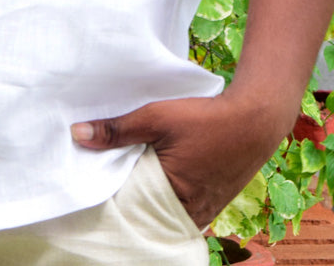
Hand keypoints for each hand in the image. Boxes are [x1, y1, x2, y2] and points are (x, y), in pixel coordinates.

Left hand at [71, 87, 292, 230]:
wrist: (255, 118)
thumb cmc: (206, 118)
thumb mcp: (156, 117)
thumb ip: (117, 130)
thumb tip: (77, 135)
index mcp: (173, 199)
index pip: (129, 212)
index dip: (109, 199)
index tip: (90, 186)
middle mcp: (190, 214)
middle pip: (146, 215)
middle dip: (126, 201)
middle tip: (103, 182)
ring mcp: (203, 212)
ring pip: (163, 213)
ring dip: (146, 199)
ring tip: (126, 179)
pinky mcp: (212, 203)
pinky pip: (180, 209)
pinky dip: (165, 197)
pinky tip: (154, 179)